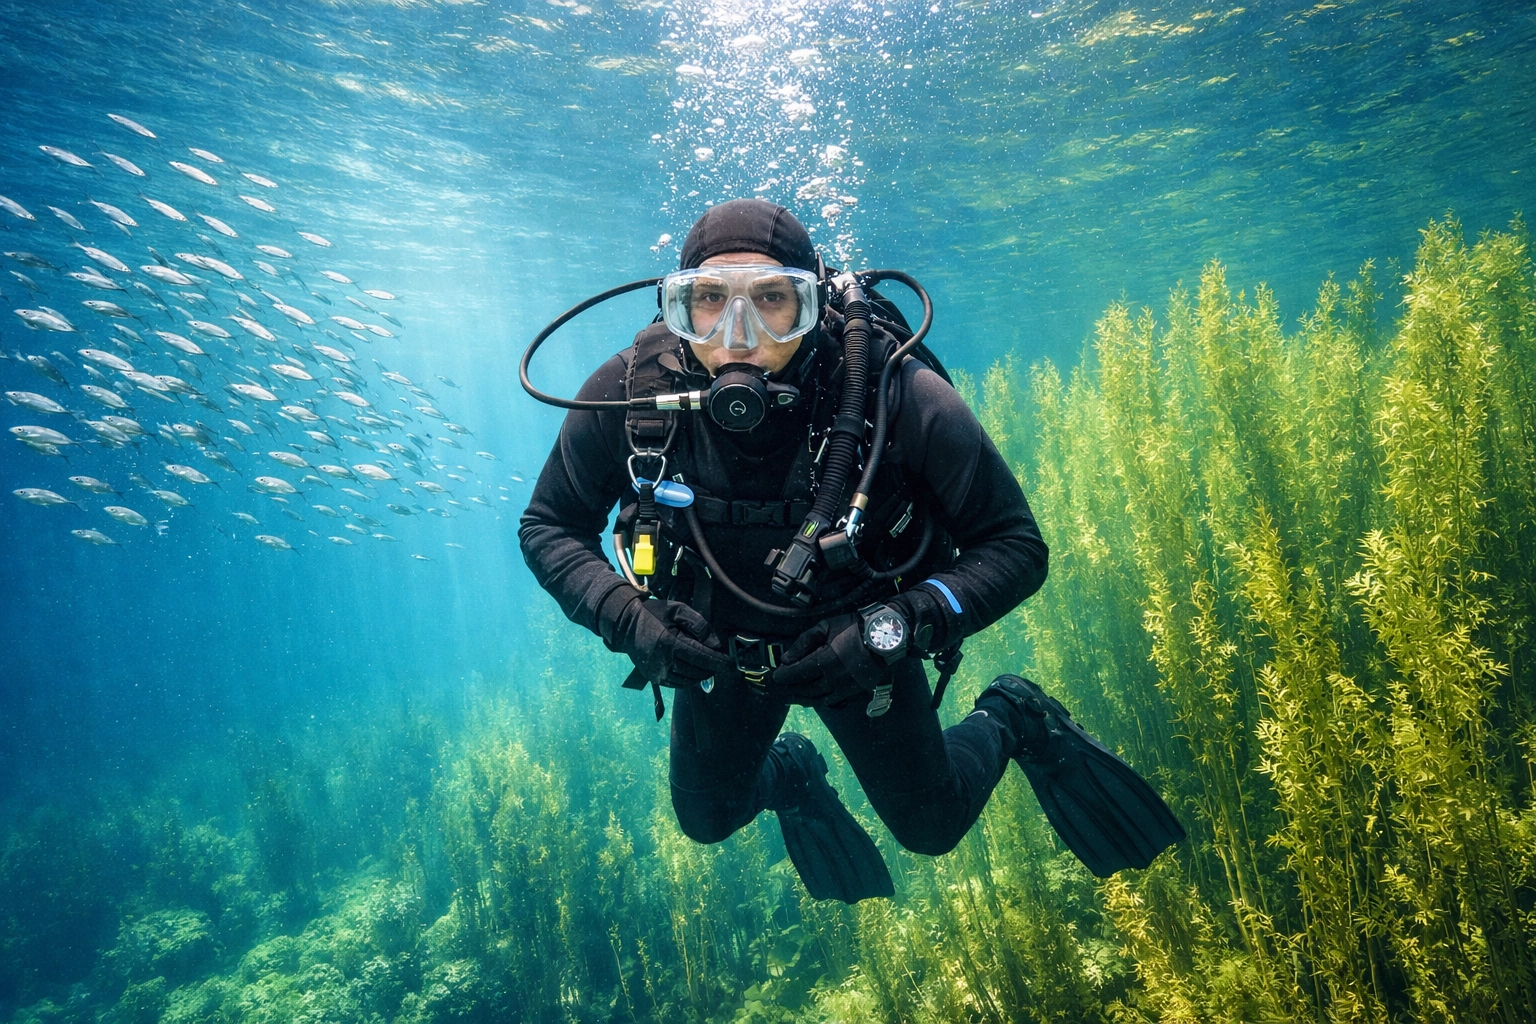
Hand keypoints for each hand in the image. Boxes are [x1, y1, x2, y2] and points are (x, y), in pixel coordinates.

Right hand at [600, 590, 728, 686]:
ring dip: (701, 676)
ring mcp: (657, 672)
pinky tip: (694, 674)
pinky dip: (688, 681)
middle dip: (712, 669)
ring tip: (710, 669)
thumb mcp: (678, 611)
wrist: (626, 625)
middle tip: (721, 665)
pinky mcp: (653, 677)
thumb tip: (715, 644)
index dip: (717, 661)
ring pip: (687, 680)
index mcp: (670, 643)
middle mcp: (664, 661)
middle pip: (696, 671)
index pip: (701, 657)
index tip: (729, 663)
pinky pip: (676, 684)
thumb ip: (699, 625)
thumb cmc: (654, 615)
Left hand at [772, 613, 890, 705]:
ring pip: (819, 698)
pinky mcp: (856, 692)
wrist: (885, 636)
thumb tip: (786, 659)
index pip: (797, 674)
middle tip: (781, 689)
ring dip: (804, 698)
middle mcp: (833, 679)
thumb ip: (803, 643)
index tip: (775, 677)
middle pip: (806, 689)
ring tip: (793, 697)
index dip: (784, 676)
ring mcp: (845, 688)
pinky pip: (834, 701)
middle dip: (791, 689)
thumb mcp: (825, 627)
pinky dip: (822, 701)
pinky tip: (815, 699)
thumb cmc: (853, 628)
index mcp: (824, 661)